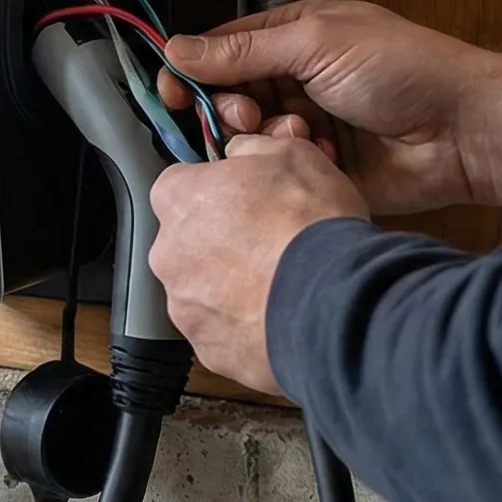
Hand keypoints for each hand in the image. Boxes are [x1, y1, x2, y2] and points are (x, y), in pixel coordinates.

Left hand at [150, 133, 368, 395]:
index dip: (215, 190)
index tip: (245, 198)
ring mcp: (185, 308)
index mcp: (177, 199)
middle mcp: (167, 255)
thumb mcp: (291, 154)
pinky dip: (247, 327)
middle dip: (222, 243)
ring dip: (233, 288)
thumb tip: (240, 153)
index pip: (180, 186)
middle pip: (188, 243)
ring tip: (283, 285)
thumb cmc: (309, 220)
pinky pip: (225, 333)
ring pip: (204, 292)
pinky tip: (283, 318)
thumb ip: (253, 150)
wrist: (334, 300)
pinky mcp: (209, 351)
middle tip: (270, 243)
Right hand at [156, 0, 501, 214]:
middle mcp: (297, 81)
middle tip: (248, 118)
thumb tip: (178, 49)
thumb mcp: (316, 43)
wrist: (464, 131)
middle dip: (230, 110)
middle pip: (229, 99)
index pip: (224, 52)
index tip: (171, 93)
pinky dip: (287, 168)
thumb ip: (244, 50)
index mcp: (295, 38)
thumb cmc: (404, 70)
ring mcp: (308, 128)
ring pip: (249, 141)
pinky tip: (315, 160)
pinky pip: (277, 174)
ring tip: (294, 137)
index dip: (192, 72)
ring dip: (263, 140)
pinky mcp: (319, 170)